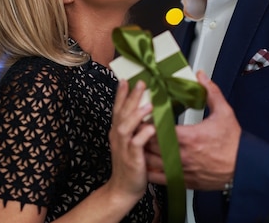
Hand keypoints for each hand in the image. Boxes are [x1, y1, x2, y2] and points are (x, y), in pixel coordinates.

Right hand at [107, 80, 155, 201]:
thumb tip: (146, 111)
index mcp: (118, 131)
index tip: (124, 79)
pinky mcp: (131, 159)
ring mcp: (123, 147)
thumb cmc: (130, 166)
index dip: (120, 94)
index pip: (118, 108)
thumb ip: (135, 127)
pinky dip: (143, 135)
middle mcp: (118, 136)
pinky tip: (151, 128)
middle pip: (122, 112)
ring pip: (126, 126)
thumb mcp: (130, 143)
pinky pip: (136, 144)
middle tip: (140, 83)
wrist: (123, 189)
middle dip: (130, 97)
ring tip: (148, 104)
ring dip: (136, 114)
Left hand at [145, 71, 239, 189]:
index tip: (142, 114)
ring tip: (134, 142)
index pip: (159, 128)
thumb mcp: (225, 113)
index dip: (147, 121)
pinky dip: (150, 171)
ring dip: (142, 152)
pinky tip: (144, 164)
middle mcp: (182, 155)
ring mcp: (182, 170)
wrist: (245, 168)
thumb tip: (201, 76)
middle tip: (133, 126)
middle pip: (151, 144)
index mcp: (189, 137)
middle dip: (140, 134)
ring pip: (152, 162)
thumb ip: (211, 92)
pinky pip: (160, 178)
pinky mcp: (184, 181)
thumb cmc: (234, 143)